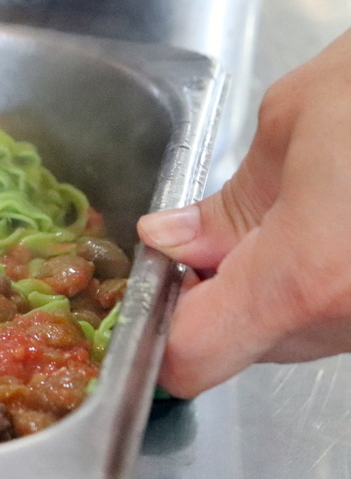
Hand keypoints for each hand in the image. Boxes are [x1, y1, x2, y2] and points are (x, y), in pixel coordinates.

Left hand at [138, 27, 350, 397]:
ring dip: (267, 291)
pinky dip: (319, 286)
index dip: (155, 328)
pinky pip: (342, 317)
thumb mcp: (296, 121)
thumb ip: (228, 202)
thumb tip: (172, 242)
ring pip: (297, 336)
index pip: (191, 357)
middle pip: (245, 347)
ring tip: (288, 214)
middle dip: (211, 297)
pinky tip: (331, 225)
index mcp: (307, 274)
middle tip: (203, 235)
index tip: (147, 287)